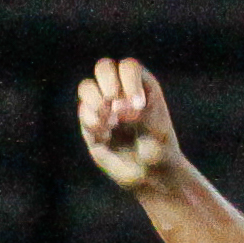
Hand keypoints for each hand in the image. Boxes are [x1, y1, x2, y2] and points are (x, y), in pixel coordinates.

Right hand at [76, 57, 184, 194]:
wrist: (151, 175)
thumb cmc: (160, 150)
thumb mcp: (158, 131)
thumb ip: (139, 116)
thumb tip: (115, 107)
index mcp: (141, 86)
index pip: (128, 67)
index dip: (129, 81)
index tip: (139, 107)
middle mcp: (120, 92)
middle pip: (103, 68)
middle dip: (108, 82)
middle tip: (116, 104)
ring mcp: (103, 107)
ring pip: (87, 87)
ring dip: (95, 100)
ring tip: (109, 121)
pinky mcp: (91, 124)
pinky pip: (83, 112)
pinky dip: (91, 120)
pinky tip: (105, 134)